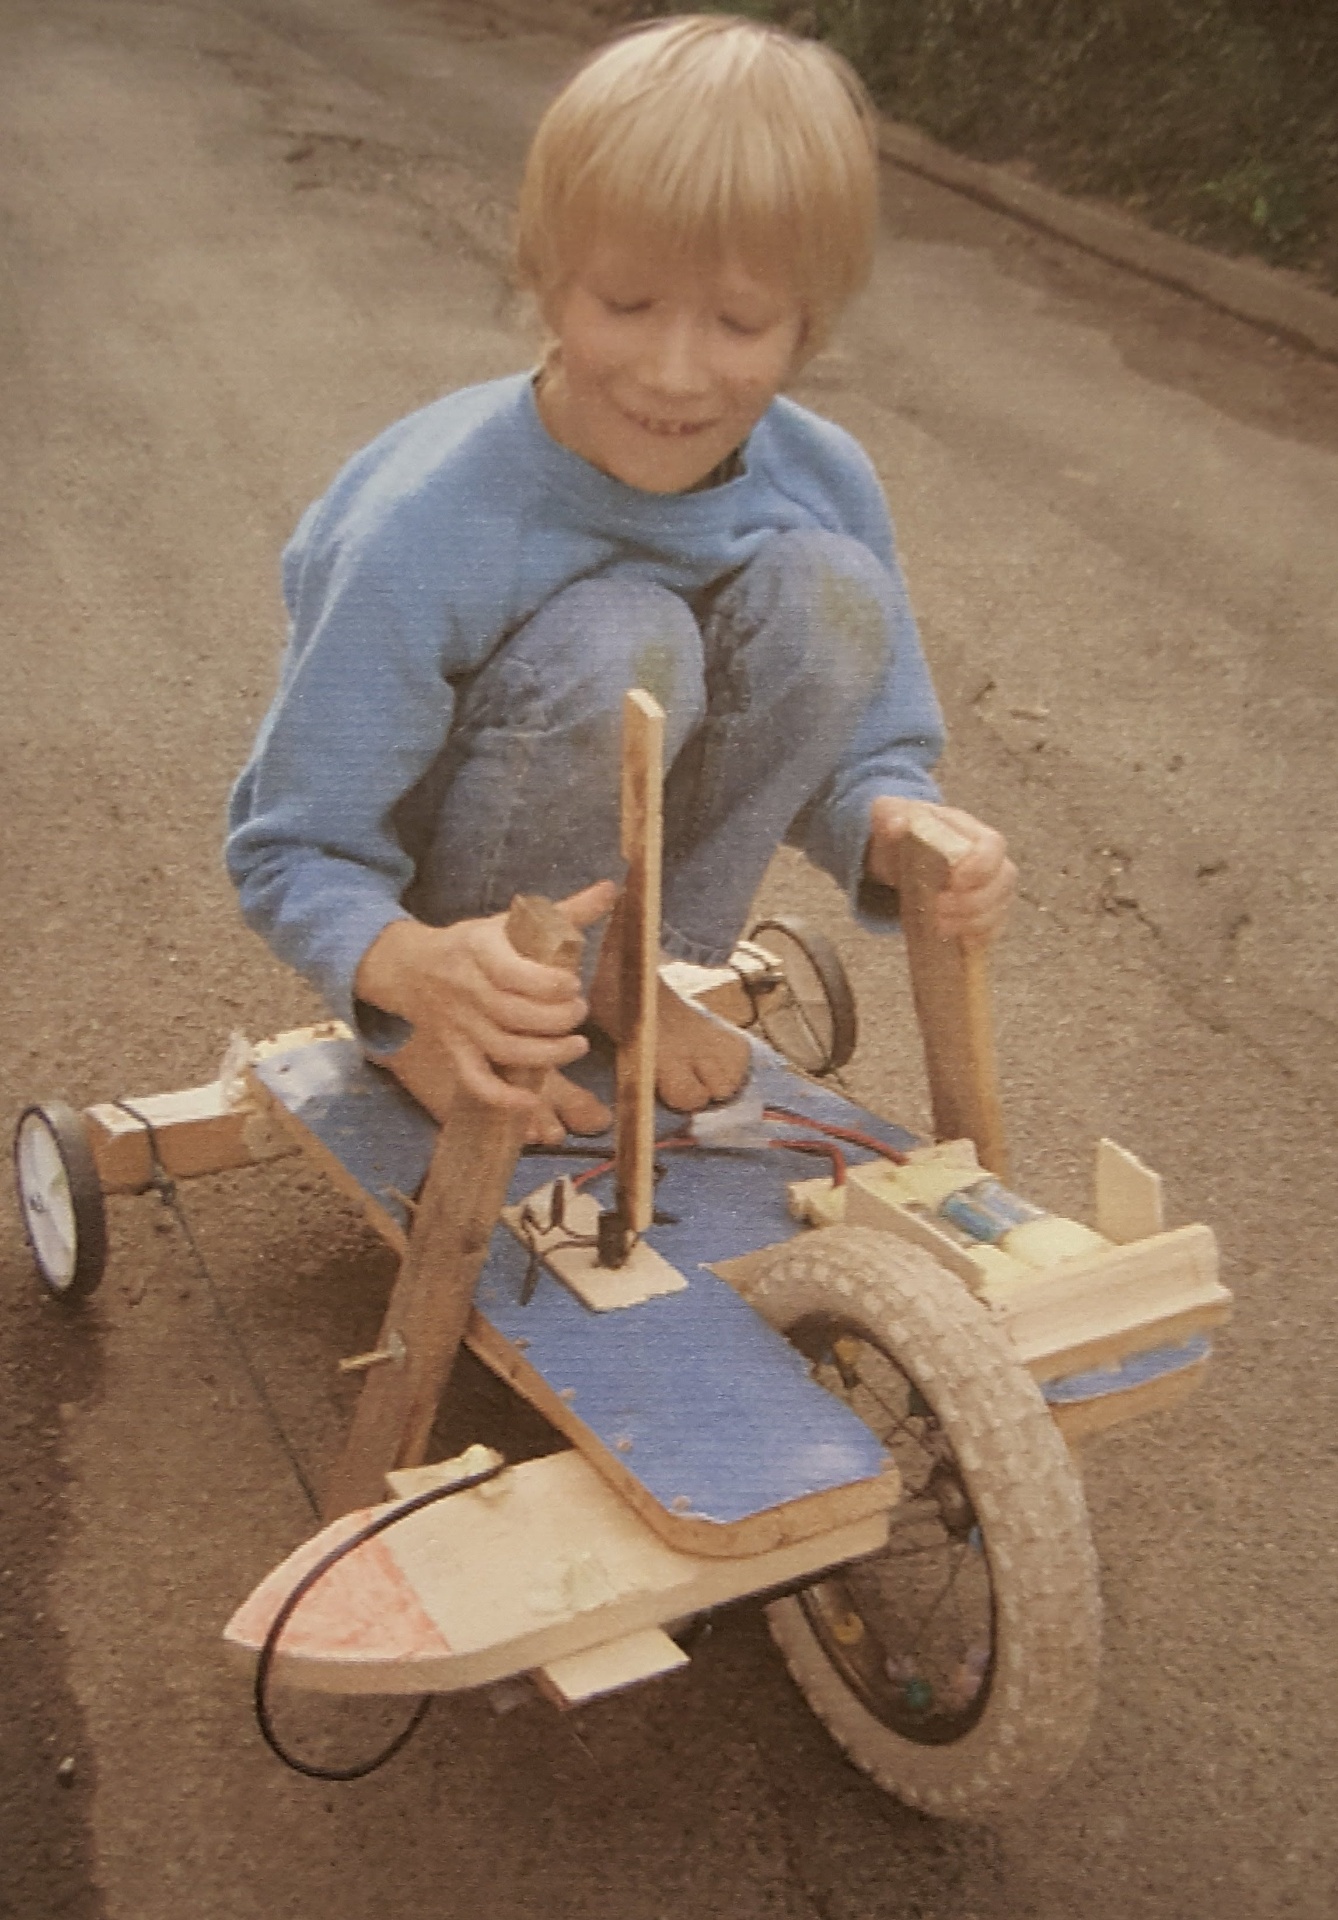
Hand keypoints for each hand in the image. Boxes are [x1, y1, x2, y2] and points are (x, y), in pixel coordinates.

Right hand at [354, 880, 616, 1115]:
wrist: (411, 969)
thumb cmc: (475, 944)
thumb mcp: (511, 922)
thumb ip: (566, 911)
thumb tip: (612, 888)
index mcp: (479, 950)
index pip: (510, 973)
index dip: (547, 984)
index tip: (573, 984)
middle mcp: (467, 990)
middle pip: (513, 1014)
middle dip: (556, 1019)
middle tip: (579, 1013)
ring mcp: (460, 1026)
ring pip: (502, 1049)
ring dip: (545, 1055)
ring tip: (576, 1046)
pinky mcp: (456, 1052)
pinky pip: (476, 1081)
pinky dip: (502, 1097)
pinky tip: (532, 1100)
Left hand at [866, 798, 1015, 945]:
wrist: (900, 852)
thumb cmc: (903, 831)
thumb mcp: (890, 816)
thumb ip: (890, 816)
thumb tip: (896, 825)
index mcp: (971, 832)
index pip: (993, 846)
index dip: (980, 866)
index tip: (953, 881)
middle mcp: (989, 860)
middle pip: (1003, 882)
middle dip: (972, 902)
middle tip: (937, 910)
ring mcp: (991, 888)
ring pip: (999, 910)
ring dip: (970, 923)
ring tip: (937, 927)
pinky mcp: (983, 914)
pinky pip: (992, 931)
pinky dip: (976, 939)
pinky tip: (954, 941)